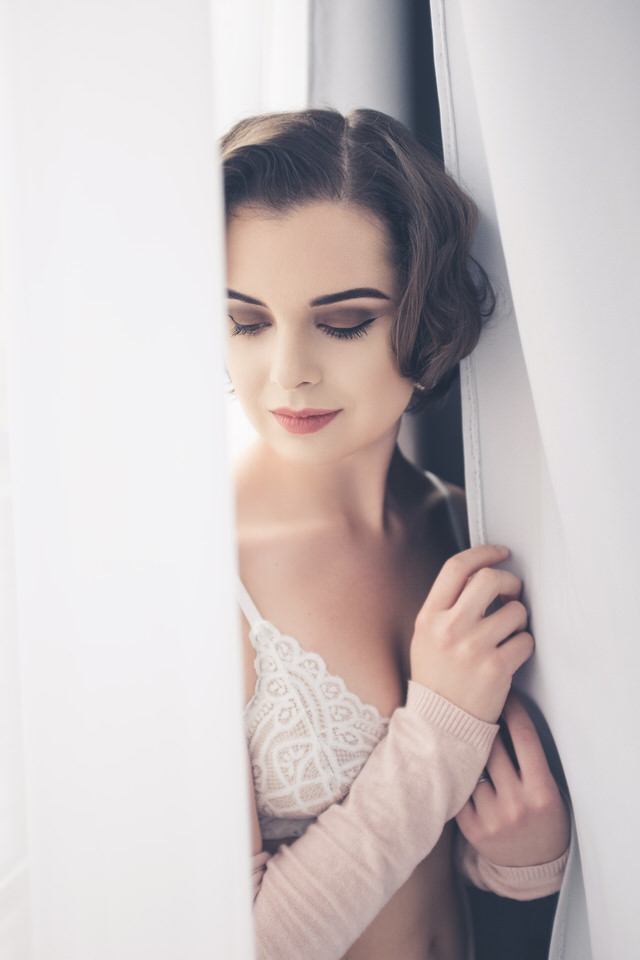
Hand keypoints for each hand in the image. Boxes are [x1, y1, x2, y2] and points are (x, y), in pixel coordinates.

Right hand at [410, 545, 532, 722]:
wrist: (440, 723)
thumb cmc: (437, 677)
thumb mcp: (426, 634)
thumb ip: (448, 604)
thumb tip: (481, 575)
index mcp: (430, 617)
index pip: (456, 568)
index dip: (483, 553)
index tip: (499, 553)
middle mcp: (449, 628)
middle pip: (489, 580)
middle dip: (509, 582)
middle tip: (511, 593)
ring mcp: (473, 648)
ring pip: (515, 610)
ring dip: (519, 618)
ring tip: (508, 632)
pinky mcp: (497, 668)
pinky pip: (526, 640)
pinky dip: (524, 644)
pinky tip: (510, 653)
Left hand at [455, 693, 569, 866]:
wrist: (535, 866)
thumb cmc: (544, 817)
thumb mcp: (549, 789)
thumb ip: (529, 759)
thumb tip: (503, 712)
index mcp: (541, 791)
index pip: (524, 737)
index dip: (514, 709)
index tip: (505, 692)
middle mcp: (516, 804)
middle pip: (492, 746)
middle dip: (484, 721)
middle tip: (476, 702)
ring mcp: (492, 818)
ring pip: (473, 765)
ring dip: (468, 747)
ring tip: (461, 729)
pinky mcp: (472, 829)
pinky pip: (459, 788)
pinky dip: (458, 773)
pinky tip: (454, 759)